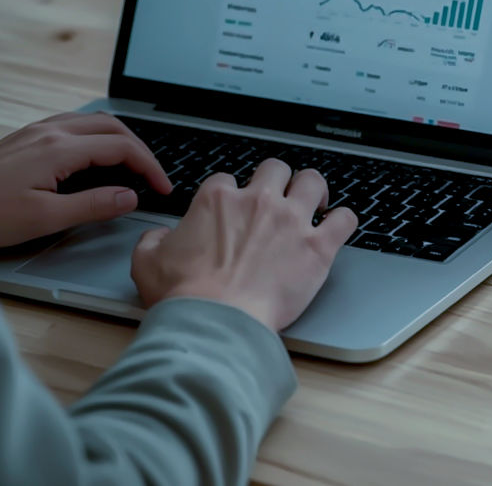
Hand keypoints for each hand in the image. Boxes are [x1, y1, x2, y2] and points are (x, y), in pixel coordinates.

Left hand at [0, 112, 172, 248]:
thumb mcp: (47, 218)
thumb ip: (94, 205)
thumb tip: (130, 197)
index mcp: (60, 149)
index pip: (121, 148)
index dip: (149, 167)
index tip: (162, 187)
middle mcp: (51, 132)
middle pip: (113, 127)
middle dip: (140, 149)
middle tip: (153, 175)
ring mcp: (37, 131)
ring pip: (93, 121)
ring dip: (120, 138)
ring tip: (132, 162)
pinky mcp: (26, 137)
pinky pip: (73, 123)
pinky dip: (97, 134)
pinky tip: (95, 153)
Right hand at [130, 159, 357, 330]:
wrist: (216, 321)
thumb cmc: (185, 296)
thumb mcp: (147, 263)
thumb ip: (153, 241)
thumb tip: (159, 237)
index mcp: (218, 200)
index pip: (228, 180)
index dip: (232, 194)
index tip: (236, 210)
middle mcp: (258, 202)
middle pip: (276, 169)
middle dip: (278, 180)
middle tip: (280, 197)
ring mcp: (291, 221)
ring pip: (313, 182)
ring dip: (314, 190)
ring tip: (316, 203)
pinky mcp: (318, 247)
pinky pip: (345, 219)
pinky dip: (344, 219)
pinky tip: (338, 226)